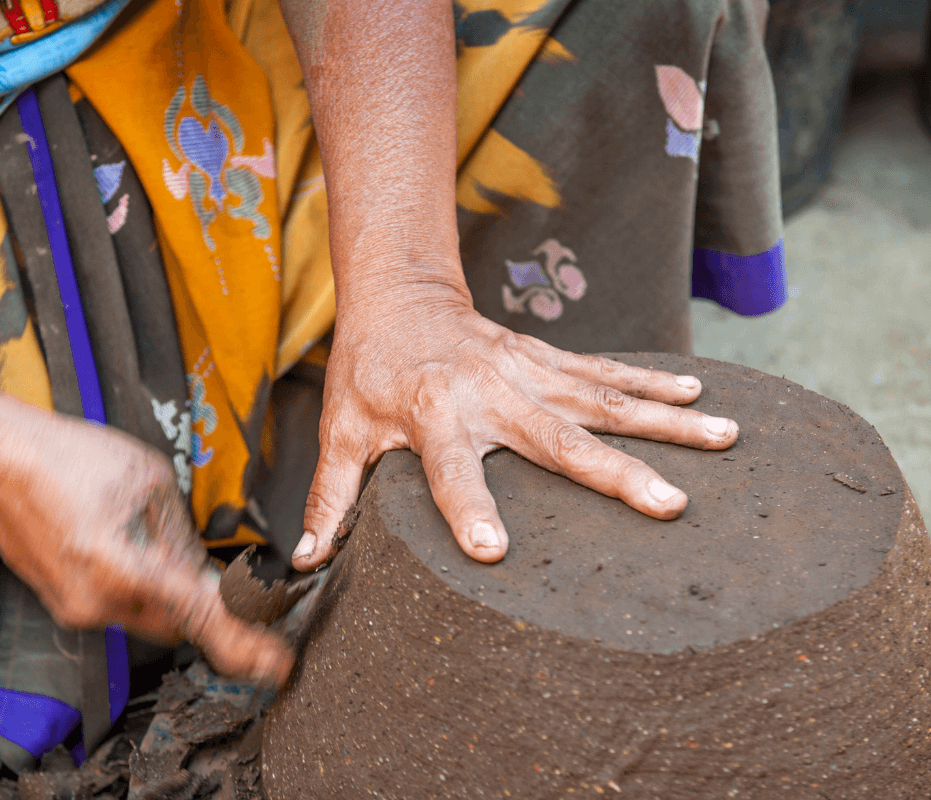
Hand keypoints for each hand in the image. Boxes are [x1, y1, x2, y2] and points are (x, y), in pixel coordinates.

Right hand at [0, 410, 292, 684]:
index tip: (277, 664)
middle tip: (231, 577)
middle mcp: (97, 603)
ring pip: (152, 618)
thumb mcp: (149, 482)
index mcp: (122, 568)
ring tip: (153, 535)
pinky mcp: (67, 607)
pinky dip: (143, 588)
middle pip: (180, 624)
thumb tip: (208, 573)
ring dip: (172, 592)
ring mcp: (77, 610)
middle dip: (209, 604)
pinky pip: (123, 609)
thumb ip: (184, 537)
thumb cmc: (66, 459)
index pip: (199, 619)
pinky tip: (131, 544)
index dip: (244, 646)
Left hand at [291, 286, 737, 569]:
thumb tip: (306, 561)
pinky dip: (650, 381)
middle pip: (556, 438)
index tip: (495, 551)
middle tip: (669, 505)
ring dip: (663, 420)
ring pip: (602, 399)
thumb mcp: (341, 431)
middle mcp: (489, 392)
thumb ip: (331, 496)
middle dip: (615, 472)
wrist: (399, 297)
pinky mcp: (544, 359)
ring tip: (724, 438)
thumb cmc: (367, 371)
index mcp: (433, 414)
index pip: (451, 471)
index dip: (468, 509)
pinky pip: (604, 372)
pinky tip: (698, 395)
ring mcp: (526, 372)